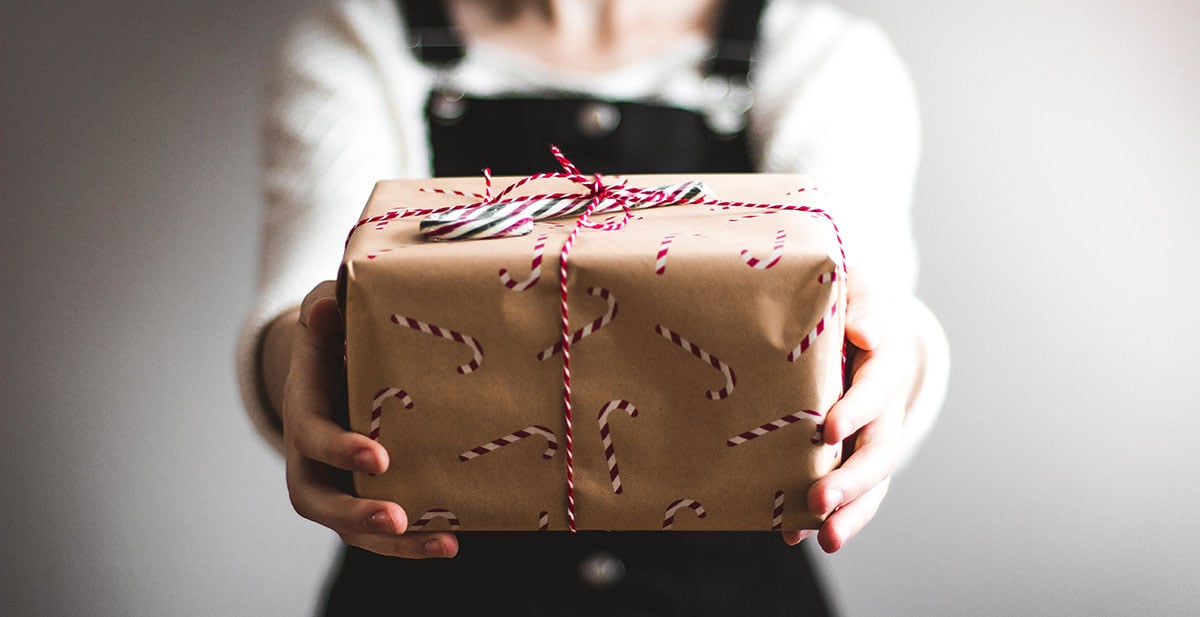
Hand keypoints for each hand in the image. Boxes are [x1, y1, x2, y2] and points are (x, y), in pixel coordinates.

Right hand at [282, 281, 458, 557]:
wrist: (331, 364)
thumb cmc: (334, 336)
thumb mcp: (327, 316)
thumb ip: (326, 312)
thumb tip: (326, 307)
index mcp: (304, 411)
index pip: (312, 437)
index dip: (341, 449)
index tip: (379, 456)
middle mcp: (311, 458)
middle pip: (319, 501)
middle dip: (356, 513)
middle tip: (396, 518)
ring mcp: (335, 483)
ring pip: (350, 527)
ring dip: (393, 543)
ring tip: (442, 543)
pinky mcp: (362, 496)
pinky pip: (380, 530)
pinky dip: (412, 542)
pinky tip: (452, 542)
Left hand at [782, 268, 919, 552]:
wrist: (860, 324)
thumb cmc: (849, 302)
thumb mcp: (858, 290)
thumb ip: (862, 306)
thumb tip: (863, 333)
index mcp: (886, 363)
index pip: (876, 389)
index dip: (857, 409)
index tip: (828, 429)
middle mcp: (885, 408)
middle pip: (878, 450)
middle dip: (852, 480)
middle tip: (820, 500)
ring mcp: (870, 437)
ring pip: (870, 482)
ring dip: (850, 513)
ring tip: (826, 540)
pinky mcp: (849, 455)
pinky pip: (846, 492)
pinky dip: (824, 516)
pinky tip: (793, 535)